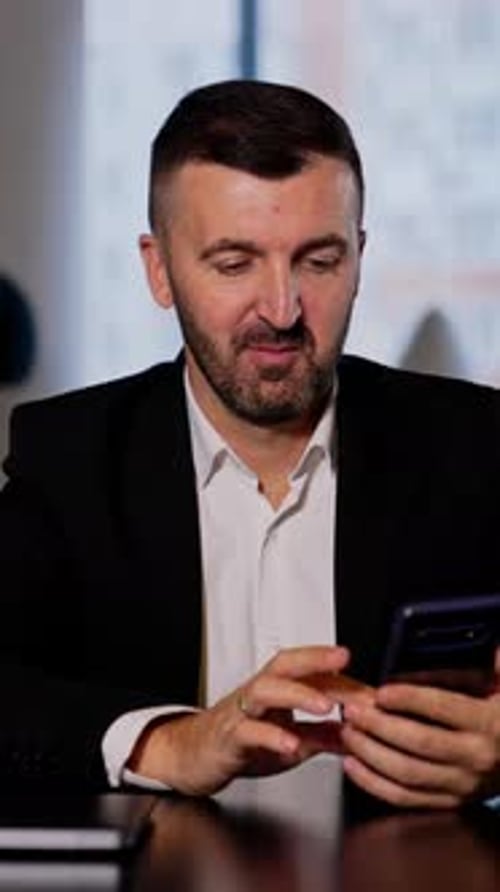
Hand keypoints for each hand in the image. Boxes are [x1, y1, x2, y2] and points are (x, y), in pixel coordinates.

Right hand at [128, 646, 370, 795]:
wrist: (191, 756)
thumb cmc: (239, 742)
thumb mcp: (289, 741)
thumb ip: (321, 736)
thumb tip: (356, 734)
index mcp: (275, 690)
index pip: (310, 674)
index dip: (341, 679)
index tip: (371, 687)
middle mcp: (258, 694)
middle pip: (284, 666)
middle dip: (314, 659)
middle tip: (342, 661)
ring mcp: (241, 713)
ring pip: (265, 691)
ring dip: (297, 694)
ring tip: (324, 705)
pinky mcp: (227, 737)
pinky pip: (247, 732)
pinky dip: (270, 737)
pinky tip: (291, 744)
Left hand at [341, 677, 499, 807]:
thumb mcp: (496, 685)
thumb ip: (473, 668)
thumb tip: (444, 655)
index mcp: (488, 723)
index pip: (442, 708)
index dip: (408, 698)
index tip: (381, 691)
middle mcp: (475, 757)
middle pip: (418, 743)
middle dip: (378, 725)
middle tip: (353, 709)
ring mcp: (462, 783)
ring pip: (407, 773)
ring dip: (370, 752)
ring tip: (348, 732)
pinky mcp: (449, 802)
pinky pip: (406, 798)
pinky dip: (374, 783)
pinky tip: (354, 765)